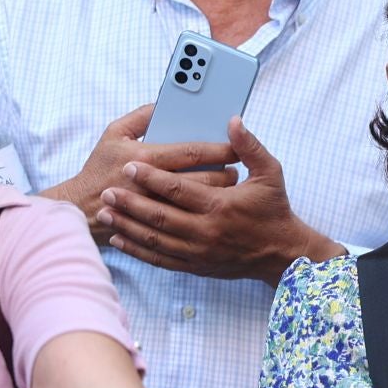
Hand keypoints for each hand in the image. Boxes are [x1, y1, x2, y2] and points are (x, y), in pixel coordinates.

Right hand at [54, 104, 238, 243]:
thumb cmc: (99, 167)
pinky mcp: (155, 226)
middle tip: (236, 167)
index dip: (218, 149)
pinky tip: (212, 204)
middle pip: (202, 179)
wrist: (79, 209)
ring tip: (228, 183)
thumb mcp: (113, 133)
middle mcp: (152, 184)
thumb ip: (141, 115)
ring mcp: (155, 208)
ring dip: (219, 192)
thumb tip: (167, 104)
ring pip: (200, 202)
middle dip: (225, 173)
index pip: (192, 152)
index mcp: (144, 157)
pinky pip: (189, 219)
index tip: (235, 147)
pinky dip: (204, 210)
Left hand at [98, 117, 336, 282]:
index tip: (130, 166)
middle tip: (107, 190)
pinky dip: (137, 250)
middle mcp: (206, 231)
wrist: (282, 254)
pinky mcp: (195, 266)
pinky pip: (159, 259)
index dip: (151, 177)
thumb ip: (250, 146)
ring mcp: (198, 252)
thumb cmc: (275, 211)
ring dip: (127, 225)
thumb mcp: (270, 174)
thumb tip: (232, 121)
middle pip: (158, 216)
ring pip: (154, 239)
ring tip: (105, 212)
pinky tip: (120, 238)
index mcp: (220, 206)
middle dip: (130, 202)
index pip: (177, 189)